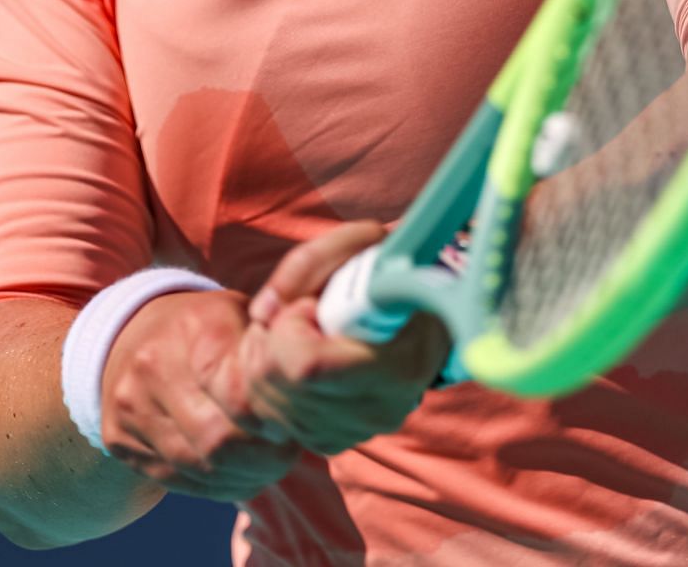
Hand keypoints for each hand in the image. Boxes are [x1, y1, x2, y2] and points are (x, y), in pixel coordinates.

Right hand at [98, 288, 300, 500]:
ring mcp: (129, 407)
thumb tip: (306, 381)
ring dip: (243, 476)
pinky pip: (176, 480)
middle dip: (264, 457)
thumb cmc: (205, 327)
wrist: (129, 335)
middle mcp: (152, 367)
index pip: (240, 396)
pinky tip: (238, 474)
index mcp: (193, 329)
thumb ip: (271, 343)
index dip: (274, 421)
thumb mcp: (240, 314)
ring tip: (269, 466)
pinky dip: (215, 485)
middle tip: (288, 453)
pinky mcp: (118, 440)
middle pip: (219, 439)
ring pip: (199, 467)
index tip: (293, 424)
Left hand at [240, 222, 451, 456]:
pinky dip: (268, 382)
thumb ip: (308, 263)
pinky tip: (296, 358)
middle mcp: (378, 411)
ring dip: (265, 357)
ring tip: (299, 334)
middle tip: (299, 314)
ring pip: (263, 402)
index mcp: (397, 366)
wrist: (425, 316)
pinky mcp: (330, 442)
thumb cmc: (392, 273)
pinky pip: (268, 418)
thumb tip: (263, 311)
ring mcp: (354, 432)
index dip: (290, 328)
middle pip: (274, 384)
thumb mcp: (364, 245)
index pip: (307, 367)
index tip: (311, 305)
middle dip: (270, 338)